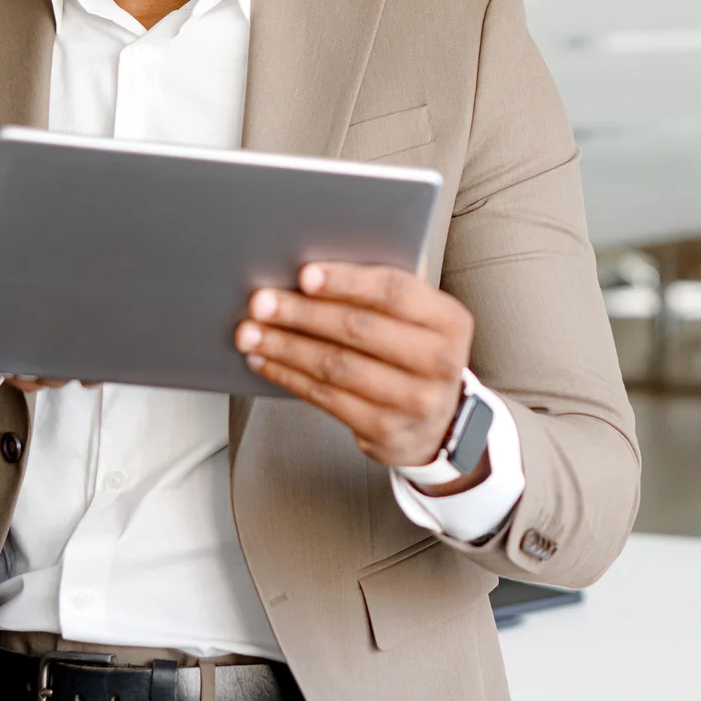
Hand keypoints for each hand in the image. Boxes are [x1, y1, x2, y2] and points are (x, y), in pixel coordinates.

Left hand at [236, 262, 483, 493]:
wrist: (438, 422)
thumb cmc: (416, 353)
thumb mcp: (420, 319)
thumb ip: (386, 291)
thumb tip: (318, 269)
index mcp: (449, 321)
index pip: (395, 292)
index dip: (346, 282)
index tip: (304, 276)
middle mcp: (439, 362)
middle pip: (360, 330)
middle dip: (303, 314)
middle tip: (261, 303)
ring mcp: (414, 401)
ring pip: (336, 366)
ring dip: (286, 347)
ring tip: (251, 332)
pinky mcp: (384, 430)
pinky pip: (326, 397)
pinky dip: (288, 376)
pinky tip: (265, 361)